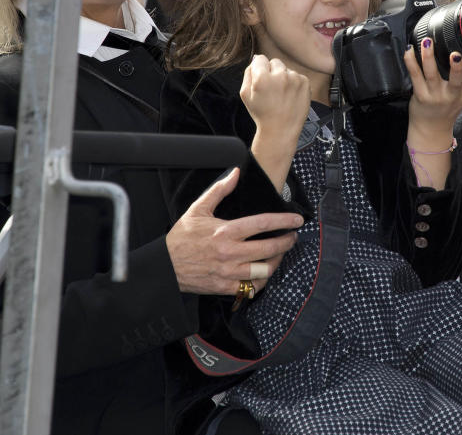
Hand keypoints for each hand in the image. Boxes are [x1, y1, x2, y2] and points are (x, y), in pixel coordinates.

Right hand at [165, 168, 303, 294]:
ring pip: (264, 270)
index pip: (262, 224)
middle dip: (286, 242)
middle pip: (269, 248)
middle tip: (292, 237)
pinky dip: (262, 280)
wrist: (165, 267)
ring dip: (277, 261)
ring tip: (279, 254)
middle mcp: (230, 253)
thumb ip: (219, 190)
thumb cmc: (181, 238)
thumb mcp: (198, 209)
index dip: (284, 221)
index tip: (296, 220)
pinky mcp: (225, 287)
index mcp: (225, 231)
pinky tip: (264, 272)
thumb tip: (235, 174)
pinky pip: (252, 288)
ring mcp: (229, 272)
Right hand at [241, 55, 310, 188]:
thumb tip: (255, 59)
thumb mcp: (245, 94)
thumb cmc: (262, 114)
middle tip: (272, 90)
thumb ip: (248, 74)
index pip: (260, 59)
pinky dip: (294, 84)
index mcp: (262, 78)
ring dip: (284, 78)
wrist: (281, 130)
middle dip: (272, 72)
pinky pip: (297, 76)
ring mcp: (294, 79)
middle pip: (275, 62)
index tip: (261, 80)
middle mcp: (280, 76)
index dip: (259, 69)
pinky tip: (290, 96)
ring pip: (287, 70)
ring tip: (282, 96)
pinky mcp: (305, 83)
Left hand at [405, 38, 461, 139]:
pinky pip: (414, 76)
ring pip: (431, 74)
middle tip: (456, 55)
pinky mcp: (420, 94)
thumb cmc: (447, 108)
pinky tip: (409, 50)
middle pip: (456, 80)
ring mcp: (435, 95)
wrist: (431, 129)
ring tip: (427, 43)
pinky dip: (410, 62)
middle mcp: (451, 94)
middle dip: (457, 67)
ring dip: (429, 57)